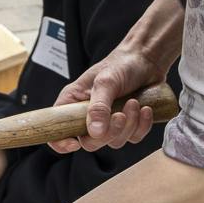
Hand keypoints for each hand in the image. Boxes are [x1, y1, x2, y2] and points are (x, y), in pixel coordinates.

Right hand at [49, 45, 168, 154]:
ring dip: (129, 125)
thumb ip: (98, 107)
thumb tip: (94, 132)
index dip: (61, 142)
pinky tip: (145, 109)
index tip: (75, 143)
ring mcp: (108, 122)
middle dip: (108, 132)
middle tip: (119, 114)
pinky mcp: (127, 125)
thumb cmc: (121, 64)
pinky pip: (133, 138)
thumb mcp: (106, 82)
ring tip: (133, 103)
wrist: (146, 59)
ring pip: (114, 142)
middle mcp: (88, 115)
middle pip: (90, 142)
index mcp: (72, 103)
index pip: (57, 130)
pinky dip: (142, 125)